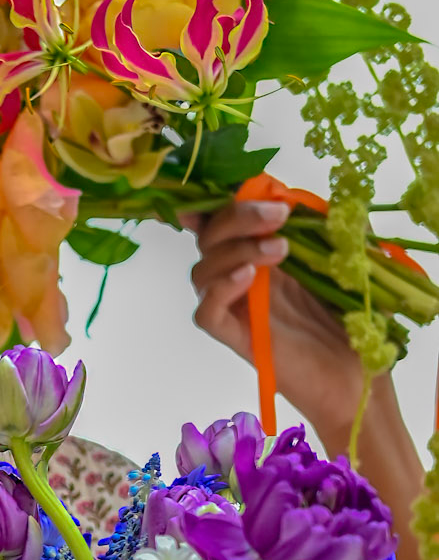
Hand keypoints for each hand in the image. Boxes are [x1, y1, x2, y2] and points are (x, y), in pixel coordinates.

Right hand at [185, 199, 367, 448]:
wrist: (358, 372)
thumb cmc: (352, 321)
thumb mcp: (340, 260)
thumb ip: (317, 228)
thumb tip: (293, 196)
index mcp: (261, 258)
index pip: (222, 223)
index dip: (217, 203)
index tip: (242, 186)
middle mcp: (242, 281)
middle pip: (208, 240)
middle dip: (237, 218)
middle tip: (279, 215)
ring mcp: (237, 310)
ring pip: (201, 272)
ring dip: (234, 251)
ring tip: (279, 250)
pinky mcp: (237, 339)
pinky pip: (205, 313)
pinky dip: (219, 290)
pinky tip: (249, 278)